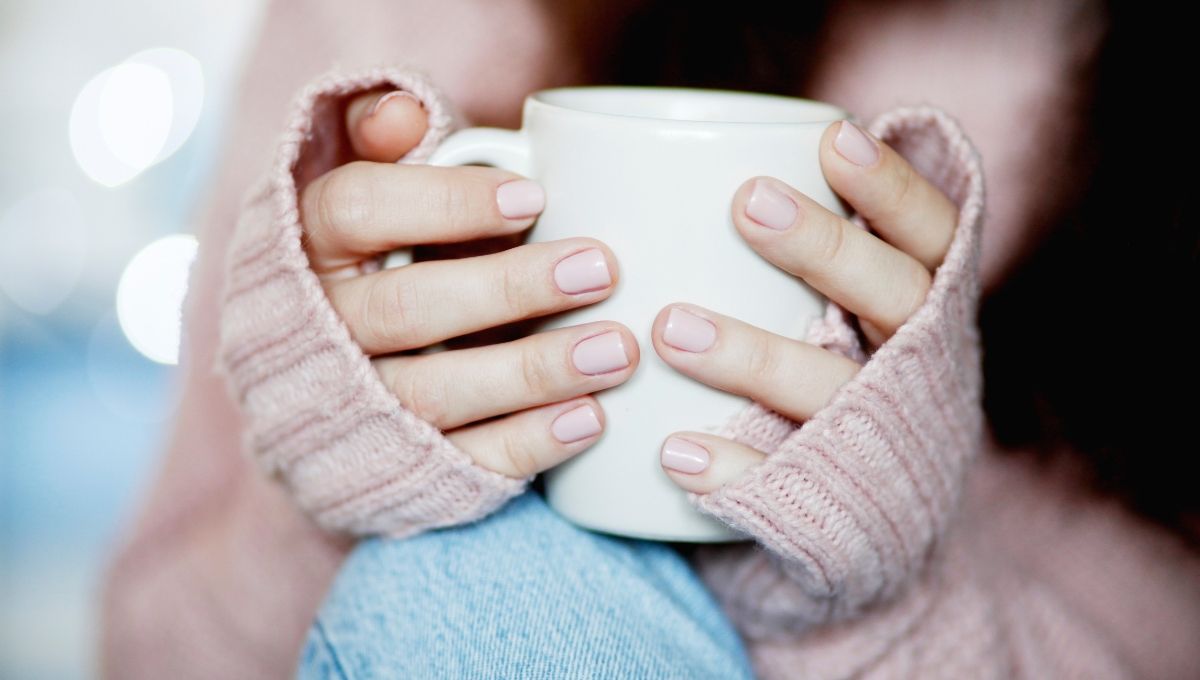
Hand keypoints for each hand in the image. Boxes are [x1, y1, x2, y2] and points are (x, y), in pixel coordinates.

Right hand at [300, 88, 639, 479]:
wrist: (331, 388)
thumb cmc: (383, 258)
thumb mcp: (373, 189)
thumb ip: (382, 138)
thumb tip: (403, 110)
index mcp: (308, 246)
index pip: (357, 210)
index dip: (445, 203)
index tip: (535, 198)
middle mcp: (318, 330)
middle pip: (403, 308)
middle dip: (506, 291)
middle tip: (600, 269)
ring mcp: (353, 408)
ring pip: (433, 394)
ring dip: (531, 373)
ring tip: (616, 350)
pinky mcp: (394, 470)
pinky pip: (460, 463)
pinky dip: (527, 444)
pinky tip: (590, 419)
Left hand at [653, 119, 958, 491]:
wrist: (882, 518)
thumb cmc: (846, 371)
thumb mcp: (860, 309)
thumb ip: (826, 249)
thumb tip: (740, 155)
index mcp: (931, 304)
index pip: (932, 235)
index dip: (892, 189)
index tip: (831, 140)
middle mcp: (919, 365)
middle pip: (892, 299)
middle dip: (825, 250)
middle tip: (749, 205)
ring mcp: (881, 437)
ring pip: (829, 389)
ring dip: (754, 357)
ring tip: (670, 327)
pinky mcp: (842, 504)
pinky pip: (787, 483)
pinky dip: (733, 469)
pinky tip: (674, 450)